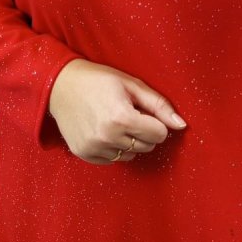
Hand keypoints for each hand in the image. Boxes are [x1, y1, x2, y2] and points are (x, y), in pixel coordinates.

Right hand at [48, 58, 186, 164]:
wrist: (60, 86)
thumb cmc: (99, 80)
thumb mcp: (132, 85)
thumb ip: (159, 106)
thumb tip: (181, 125)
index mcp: (122, 117)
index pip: (160, 134)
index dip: (156, 122)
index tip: (143, 111)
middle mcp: (108, 136)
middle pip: (147, 146)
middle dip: (144, 132)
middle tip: (127, 114)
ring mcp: (94, 147)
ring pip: (131, 155)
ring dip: (129, 142)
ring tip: (114, 122)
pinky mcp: (85, 154)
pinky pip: (113, 160)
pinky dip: (113, 148)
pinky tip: (103, 130)